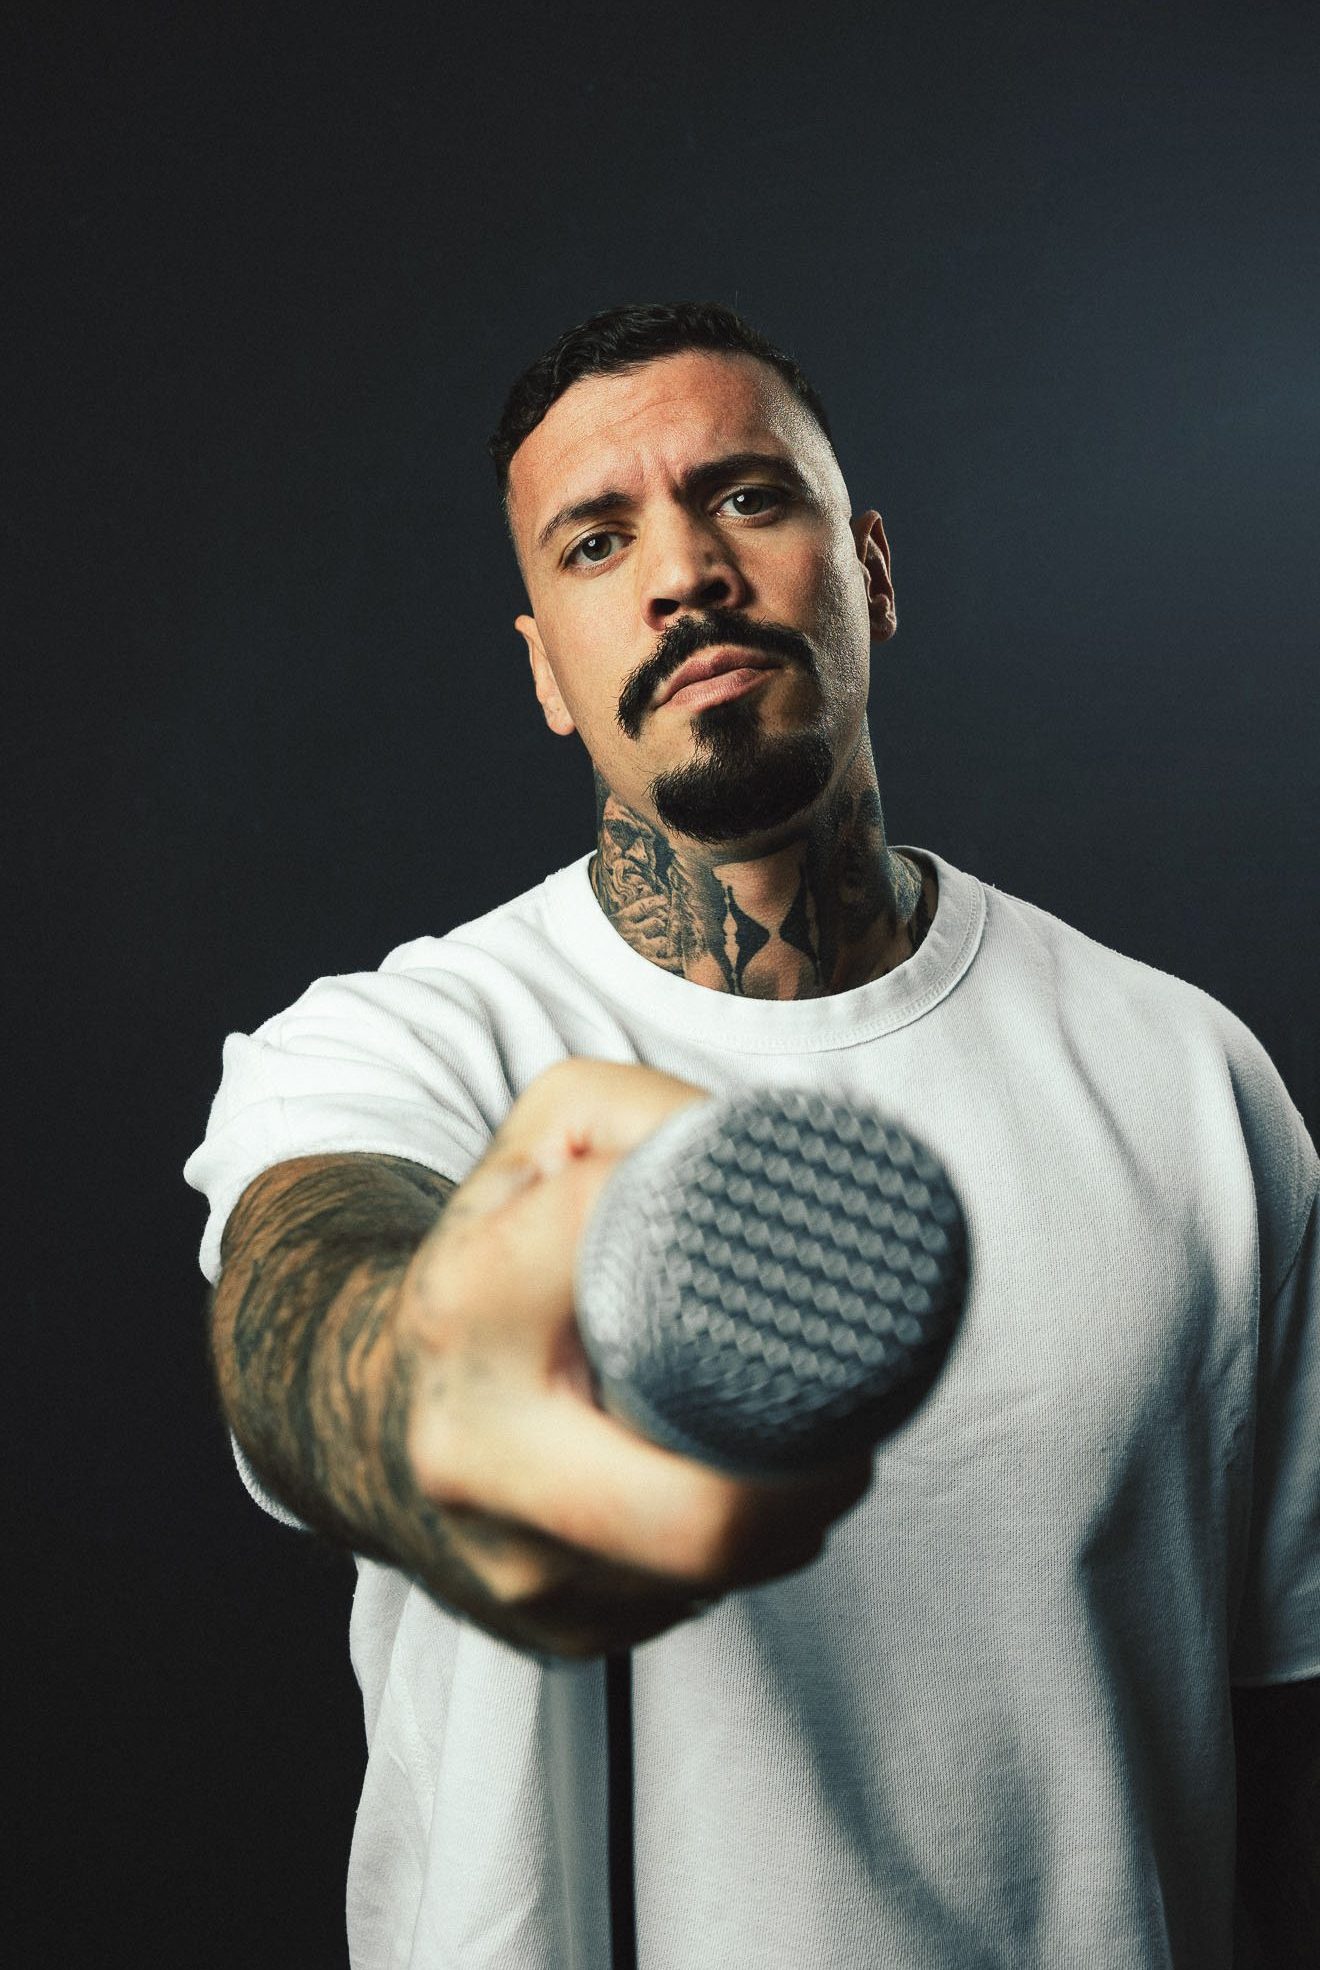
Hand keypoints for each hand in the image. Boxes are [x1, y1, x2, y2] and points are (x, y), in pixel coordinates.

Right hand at [397, 1057, 874, 1657]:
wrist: (358, 1403)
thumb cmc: (490, 1258)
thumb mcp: (546, 1138)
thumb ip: (649, 1110)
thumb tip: (776, 1155)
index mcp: (474, 1301)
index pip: (656, 1281)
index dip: (763, 1288)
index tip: (819, 1287)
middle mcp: (471, 1447)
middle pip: (701, 1521)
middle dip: (806, 1489)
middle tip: (854, 1440)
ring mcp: (503, 1562)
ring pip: (712, 1574)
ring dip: (780, 1526)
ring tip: (793, 1456)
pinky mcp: (540, 1635)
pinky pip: (684, 1608)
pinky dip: (724, 1564)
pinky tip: (712, 1501)